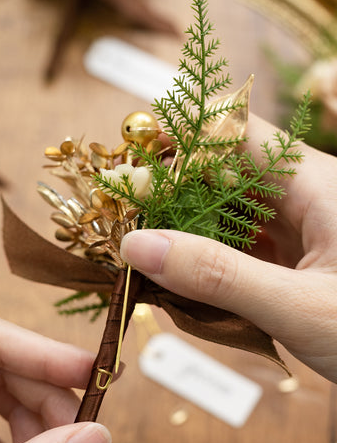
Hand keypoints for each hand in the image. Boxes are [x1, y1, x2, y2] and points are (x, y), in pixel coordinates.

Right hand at [120, 114, 336, 381]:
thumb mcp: (298, 307)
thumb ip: (216, 277)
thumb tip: (137, 244)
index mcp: (318, 185)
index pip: (237, 135)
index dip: (180, 144)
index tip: (130, 169)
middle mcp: (306, 197)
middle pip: (224, 175)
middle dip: (172, 197)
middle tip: (124, 223)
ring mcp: (301, 229)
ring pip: (228, 214)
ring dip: (186, 236)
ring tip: (144, 260)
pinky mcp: (295, 259)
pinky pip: (240, 248)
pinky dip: (207, 265)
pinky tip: (181, 285)